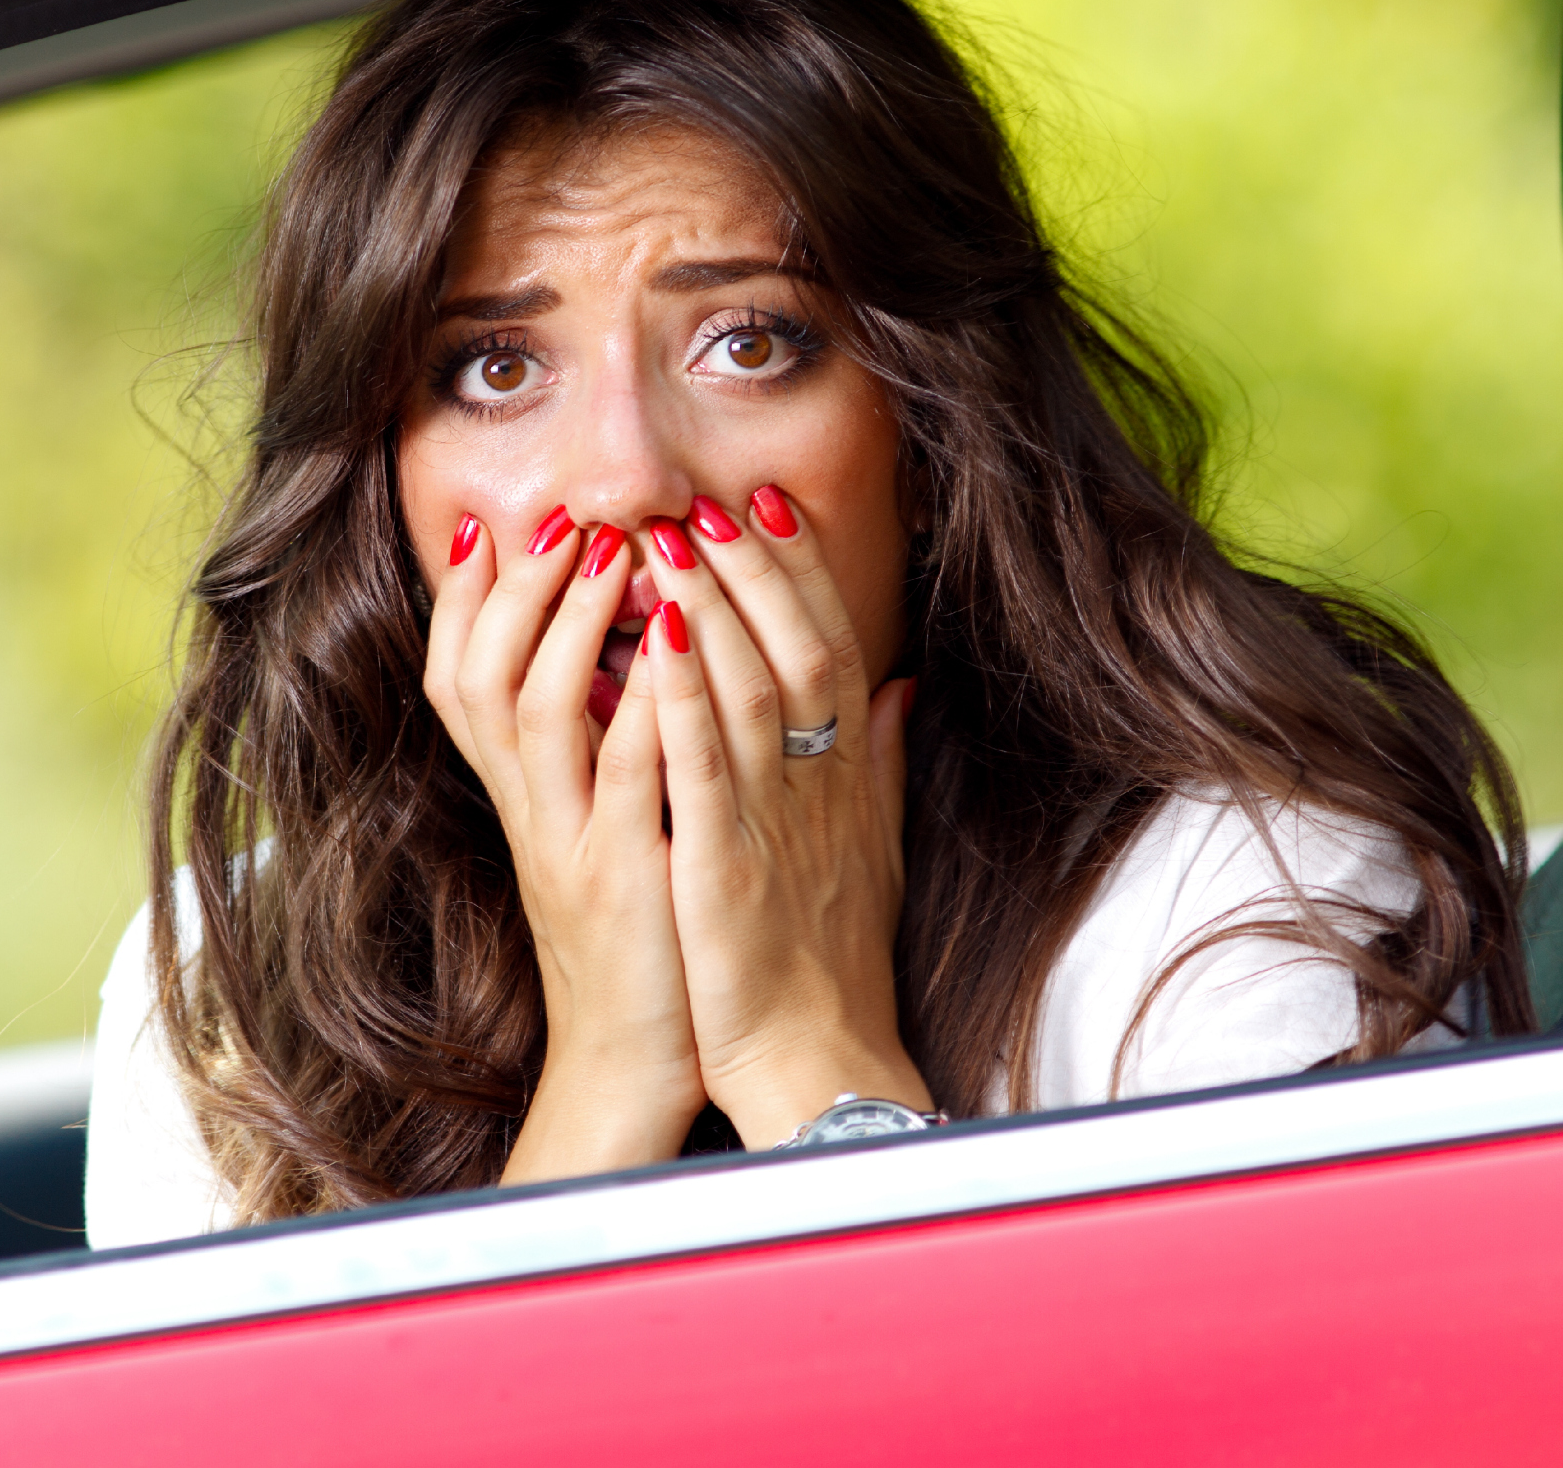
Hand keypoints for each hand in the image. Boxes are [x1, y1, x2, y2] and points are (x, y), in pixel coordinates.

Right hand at [425, 508, 706, 1180]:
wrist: (629, 1072)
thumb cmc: (634, 945)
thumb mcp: (600, 837)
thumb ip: (602, 755)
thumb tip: (623, 662)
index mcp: (525, 799)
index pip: (459, 677)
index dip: (464, 601)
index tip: (489, 522)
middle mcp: (530, 813)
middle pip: (477, 678)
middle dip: (512, 590)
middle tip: (557, 518)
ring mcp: (571, 846)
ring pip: (535, 713)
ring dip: (569, 625)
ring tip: (612, 553)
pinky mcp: (624, 881)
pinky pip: (626, 781)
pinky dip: (643, 709)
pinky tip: (674, 649)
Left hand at [636, 489, 926, 1147]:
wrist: (819, 1063)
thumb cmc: (837, 960)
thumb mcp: (875, 851)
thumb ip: (885, 764)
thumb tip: (904, 688)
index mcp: (847, 779)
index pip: (832, 649)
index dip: (802, 574)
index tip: (770, 506)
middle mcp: (818, 788)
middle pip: (800, 649)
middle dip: (759, 569)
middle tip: (716, 498)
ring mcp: (774, 824)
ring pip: (752, 688)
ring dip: (715, 605)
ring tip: (672, 537)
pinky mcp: (725, 867)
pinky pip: (702, 766)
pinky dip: (683, 695)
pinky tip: (657, 636)